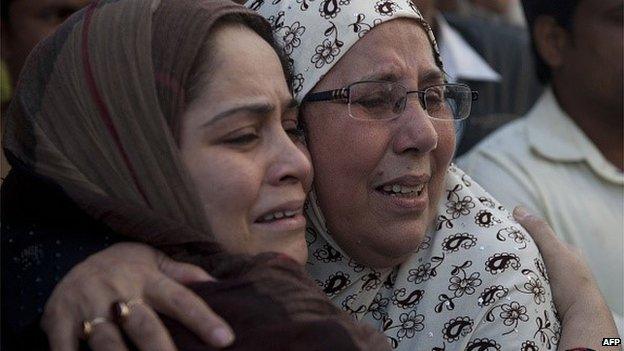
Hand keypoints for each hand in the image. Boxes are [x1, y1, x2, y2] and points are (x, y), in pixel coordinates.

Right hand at [41, 242, 234, 350]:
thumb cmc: (124, 266)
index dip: (203, 319)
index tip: (225, 339)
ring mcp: (87, 306)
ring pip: (107, 341)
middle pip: (144, 325)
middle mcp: (119, 291)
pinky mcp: (58, 320)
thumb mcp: (154, 260)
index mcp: (147, 277)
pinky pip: (65, 347)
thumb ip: (184, 274)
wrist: (70, 256)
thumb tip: (220, 284)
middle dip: (161, 349)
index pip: (181, 299)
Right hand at [513, 206, 619, 349]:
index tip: (506, 237)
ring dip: (520, 273)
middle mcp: (564, 268)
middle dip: (521, 256)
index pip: (542, 239)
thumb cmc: (572, 281)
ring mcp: (558, 285)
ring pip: (533, 273)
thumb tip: (518, 209)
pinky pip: (532, 288)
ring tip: (503, 272)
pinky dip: (523, 287)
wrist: (581, 317)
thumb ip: (539, 231)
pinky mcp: (550, 299)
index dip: (525, 236)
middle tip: (502, 256)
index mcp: (568, 253)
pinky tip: (513, 287)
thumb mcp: (555, 250)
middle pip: (536, 256)